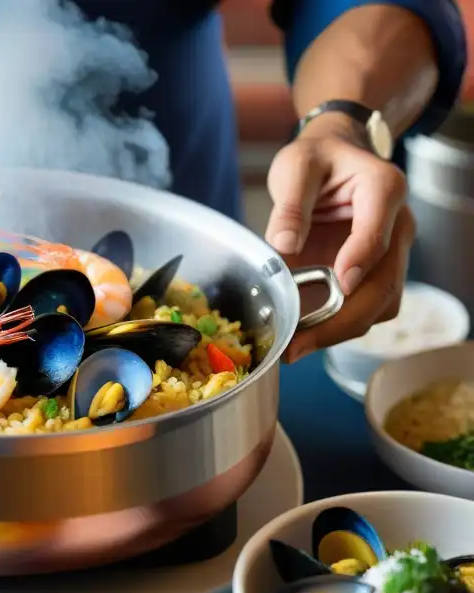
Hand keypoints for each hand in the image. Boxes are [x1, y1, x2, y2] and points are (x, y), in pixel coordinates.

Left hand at [264, 112, 413, 362]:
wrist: (333, 157)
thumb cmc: (318, 159)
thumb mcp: (295, 167)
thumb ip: (290, 204)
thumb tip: (284, 245)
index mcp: (383, 190)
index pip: (379, 233)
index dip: (360, 261)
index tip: (339, 286)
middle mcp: (397, 225)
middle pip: (384, 283)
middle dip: (342, 319)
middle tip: (298, 345)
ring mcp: (391, 253)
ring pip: (381, 304)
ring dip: (342, 330)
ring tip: (296, 347)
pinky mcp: (376, 272)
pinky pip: (368, 308)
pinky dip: (340, 325)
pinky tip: (306, 334)